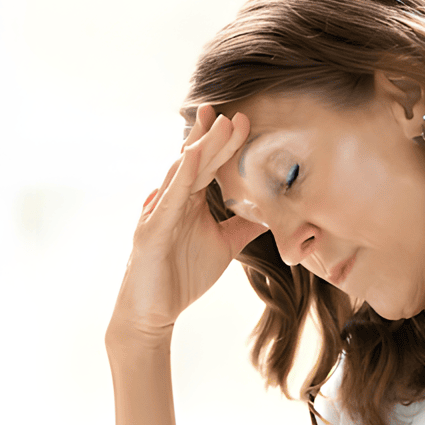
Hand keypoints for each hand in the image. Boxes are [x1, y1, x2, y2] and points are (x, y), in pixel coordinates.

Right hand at [107, 105, 265, 346]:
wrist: (153, 312)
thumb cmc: (182, 277)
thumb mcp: (224, 246)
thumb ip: (243, 227)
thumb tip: (272, 214)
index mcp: (188, 202)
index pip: (207, 165)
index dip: (222, 142)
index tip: (242, 119)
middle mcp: (172, 200)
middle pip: (196, 161)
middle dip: (215, 136)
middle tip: (235, 113)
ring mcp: (159, 213)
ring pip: (182, 174)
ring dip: (201, 147)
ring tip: (219, 124)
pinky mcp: (152, 230)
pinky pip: (169, 199)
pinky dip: (183, 177)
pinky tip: (195, 157)